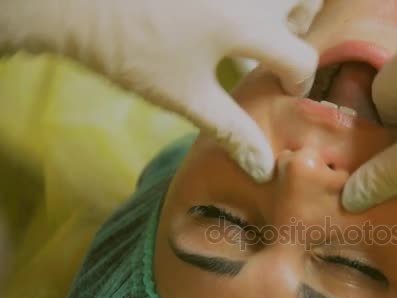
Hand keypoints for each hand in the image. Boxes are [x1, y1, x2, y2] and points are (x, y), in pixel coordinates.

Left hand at [0, 0, 323, 181]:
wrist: (77, 3)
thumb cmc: (132, 53)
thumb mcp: (186, 97)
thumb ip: (233, 129)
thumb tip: (264, 169)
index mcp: (248, 25)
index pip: (301, 57)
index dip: (298, 82)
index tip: (282, 91)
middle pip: (308, 1)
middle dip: (301, 27)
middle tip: (276, 48)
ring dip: (281, 7)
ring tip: (256, 28)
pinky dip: (253, 2)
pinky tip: (226, 15)